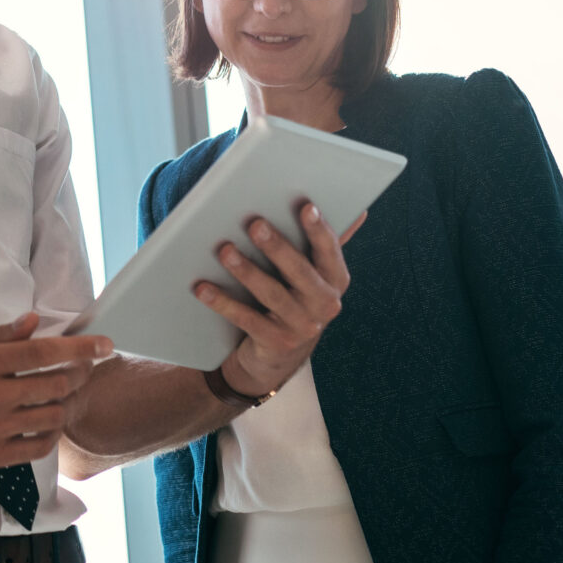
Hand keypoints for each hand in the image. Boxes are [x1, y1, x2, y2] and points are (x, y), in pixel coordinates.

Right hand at [0, 313, 113, 470]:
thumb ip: (0, 336)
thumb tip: (34, 321)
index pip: (44, 352)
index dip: (80, 348)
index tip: (104, 345)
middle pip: (55, 384)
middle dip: (79, 374)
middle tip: (85, 369)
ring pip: (52, 416)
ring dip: (66, 404)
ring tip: (65, 395)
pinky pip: (38, 447)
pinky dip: (51, 434)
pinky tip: (49, 423)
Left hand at [193, 202, 362, 398]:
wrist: (279, 356)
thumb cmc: (296, 298)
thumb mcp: (314, 275)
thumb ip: (327, 243)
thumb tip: (360, 210)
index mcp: (336, 280)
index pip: (330, 251)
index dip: (319, 230)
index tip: (306, 206)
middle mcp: (325, 304)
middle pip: (299, 271)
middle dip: (277, 246)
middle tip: (255, 224)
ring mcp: (302, 326)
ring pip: (271, 294)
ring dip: (247, 271)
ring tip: (225, 250)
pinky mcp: (275, 342)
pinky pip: (246, 319)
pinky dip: (223, 302)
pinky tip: (202, 287)